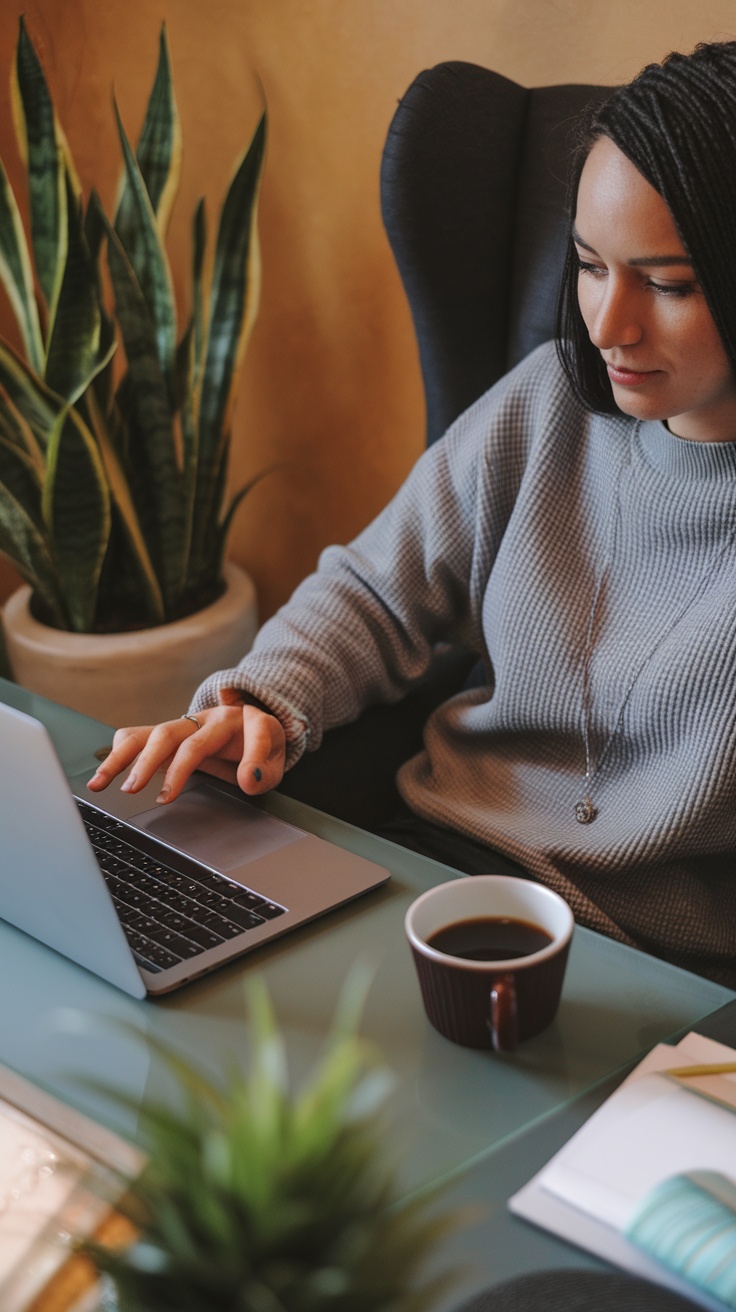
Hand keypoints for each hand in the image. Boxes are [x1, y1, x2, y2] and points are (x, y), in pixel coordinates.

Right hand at [86, 701, 286, 804]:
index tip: (246, 782)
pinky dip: (120, 752)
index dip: (252, 758)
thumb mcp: (275, 760)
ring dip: (122, 758)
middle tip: (136, 790)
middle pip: (176, 735)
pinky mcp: (171, 733)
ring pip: (150, 734)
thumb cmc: (260, 746)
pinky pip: (139, 735)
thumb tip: (248, 780)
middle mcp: (213, 718)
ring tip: (100, 784)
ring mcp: (188, 724)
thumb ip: (264, 771)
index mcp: (249, 721)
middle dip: (154, 762)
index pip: (252, 734)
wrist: (248, 725)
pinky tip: (106, 774)